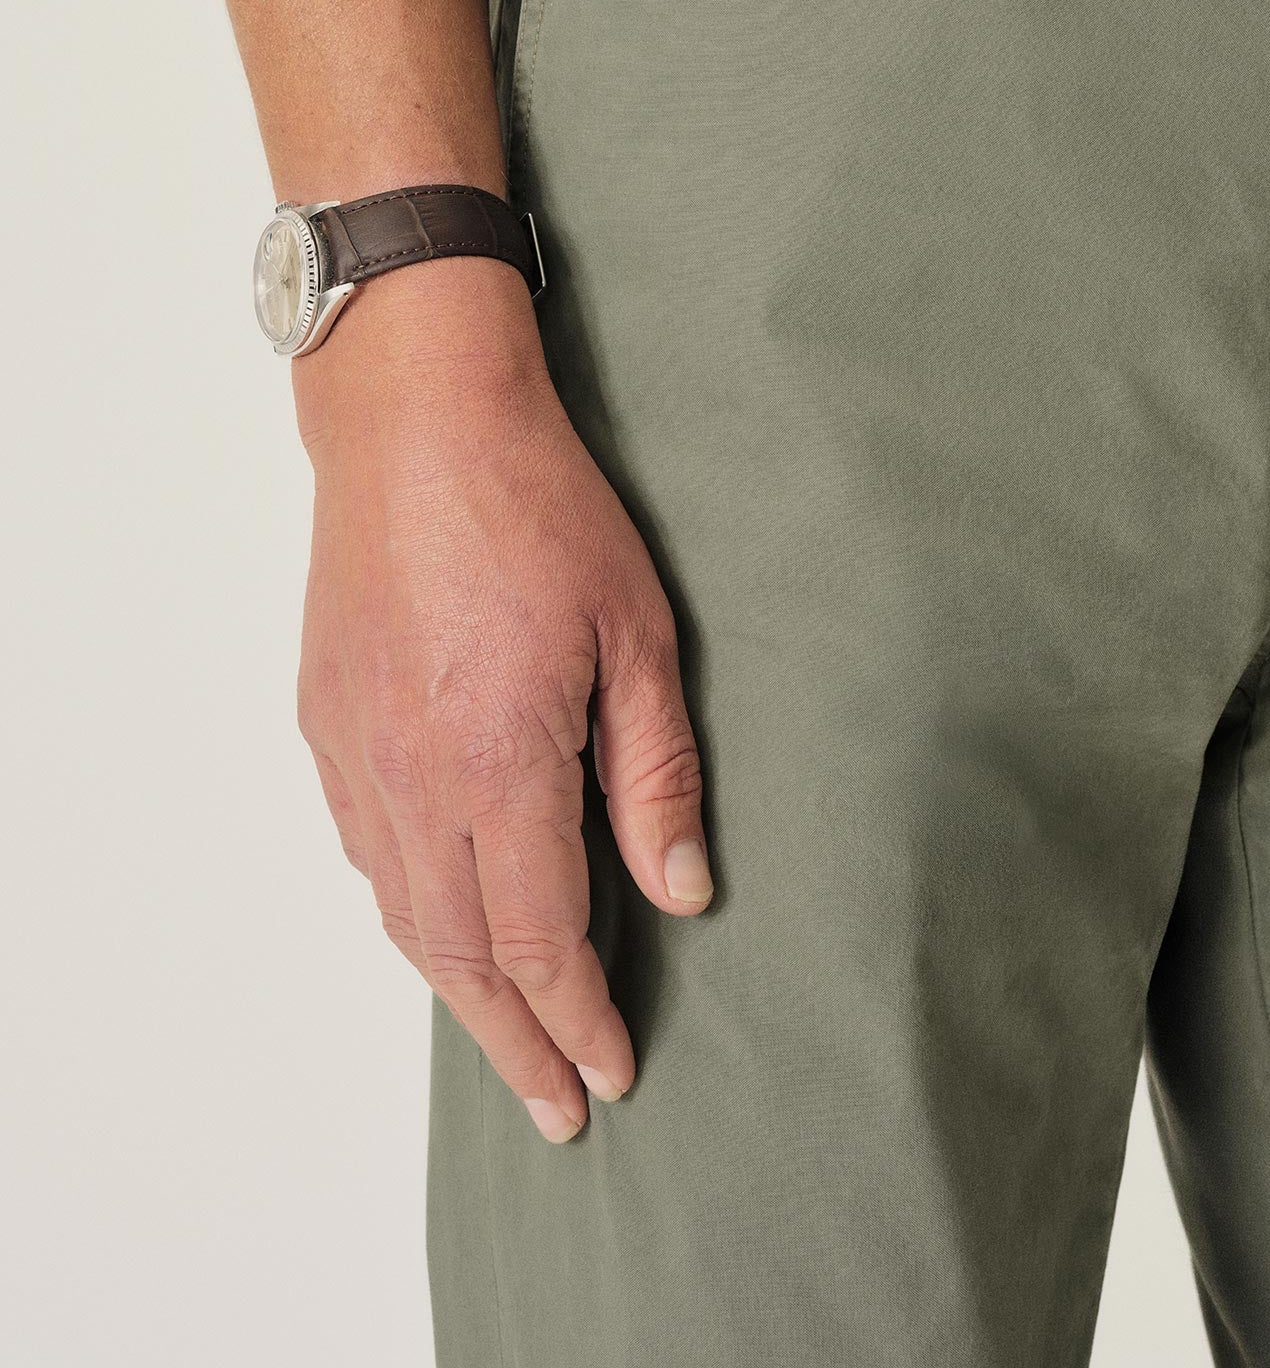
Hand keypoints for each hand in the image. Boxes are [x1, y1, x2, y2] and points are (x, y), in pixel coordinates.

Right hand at [292, 259, 710, 1142]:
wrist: (418, 421)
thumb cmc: (541, 510)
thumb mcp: (639, 635)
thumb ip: (657, 773)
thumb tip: (682, 889)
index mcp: (500, 767)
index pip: (542, 939)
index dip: (579, 1019)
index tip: (612, 1075)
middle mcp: (413, 780)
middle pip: (462, 955)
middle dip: (517, 1042)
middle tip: (558, 1106)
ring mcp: (358, 755)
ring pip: (405, 915)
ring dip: (458, 991)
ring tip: (508, 1039)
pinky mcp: (328, 721)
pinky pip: (367, 852)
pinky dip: (409, 912)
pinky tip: (440, 923)